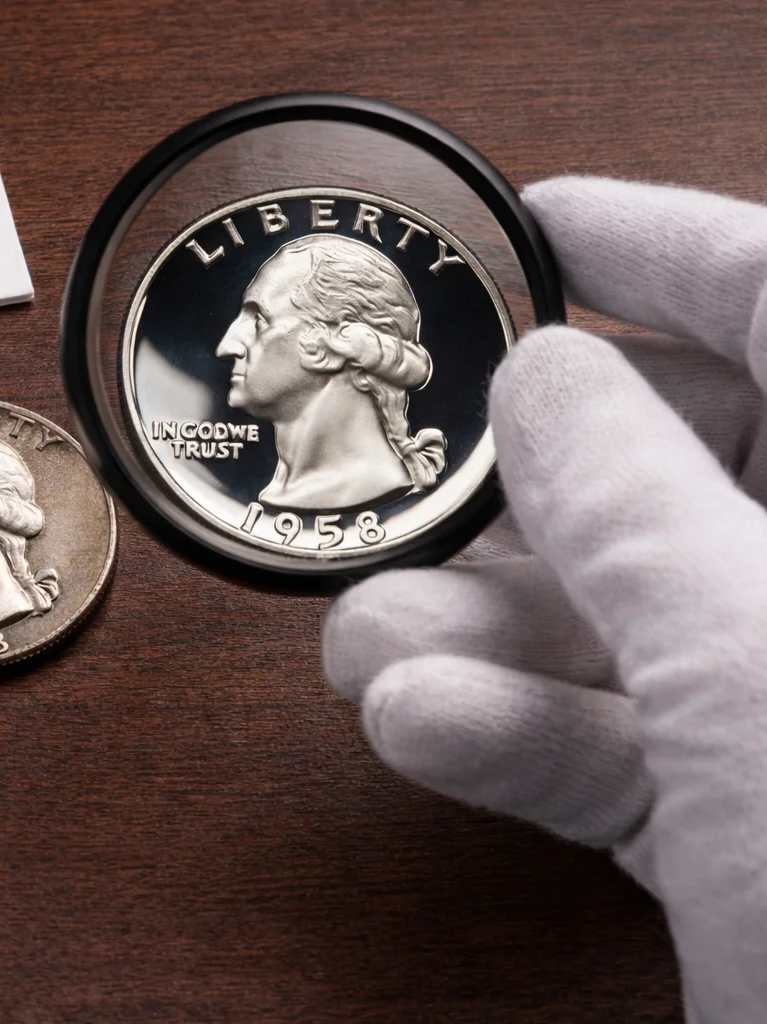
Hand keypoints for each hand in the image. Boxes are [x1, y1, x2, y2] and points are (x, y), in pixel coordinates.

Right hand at [322, 177, 766, 1019]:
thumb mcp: (753, 660)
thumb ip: (635, 501)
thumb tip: (543, 381)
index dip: (668, 244)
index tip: (532, 221)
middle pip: (692, 472)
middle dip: (529, 489)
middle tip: (413, 479)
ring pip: (634, 625)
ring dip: (482, 630)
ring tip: (371, 642)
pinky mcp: (752, 829)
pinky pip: (622, 748)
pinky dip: (513, 735)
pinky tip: (420, 726)